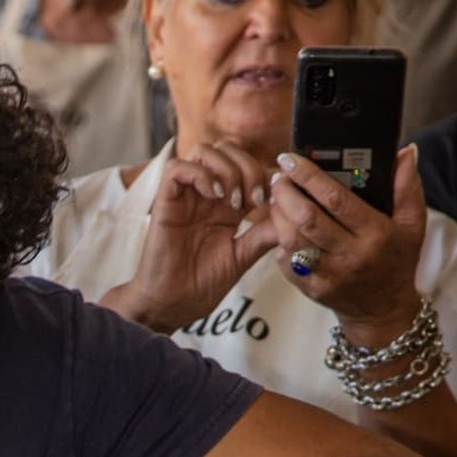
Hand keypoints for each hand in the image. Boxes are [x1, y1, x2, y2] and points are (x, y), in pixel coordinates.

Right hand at [105, 142, 276, 332]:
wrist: (172, 306)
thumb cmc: (202, 285)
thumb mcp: (243, 256)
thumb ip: (264, 233)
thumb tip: (291, 213)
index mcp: (226, 206)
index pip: (248, 167)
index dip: (266, 174)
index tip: (277, 198)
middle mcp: (206, 195)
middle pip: (228, 150)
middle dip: (249, 168)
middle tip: (254, 201)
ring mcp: (185, 196)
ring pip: (205, 151)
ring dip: (227, 170)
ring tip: (232, 201)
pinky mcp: (165, 201)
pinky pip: (178, 168)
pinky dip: (200, 175)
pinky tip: (212, 196)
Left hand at [269, 145, 425, 339]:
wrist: (383, 309)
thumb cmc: (397, 259)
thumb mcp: (413, 223)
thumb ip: (408, 187)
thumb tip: (406, 151)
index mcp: (375, 234)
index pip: (336, 200)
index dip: (309, 177)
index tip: (291, 159)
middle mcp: (351, 256)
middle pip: (307, 219)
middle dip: (286, 193)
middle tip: (278, 177)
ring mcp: (329, 275)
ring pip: (291, 240)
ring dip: (277, 215)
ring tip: (275, 197)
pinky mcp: (312, 289)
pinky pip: (286, 262)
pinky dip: (278, 241)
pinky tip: (280, 227)